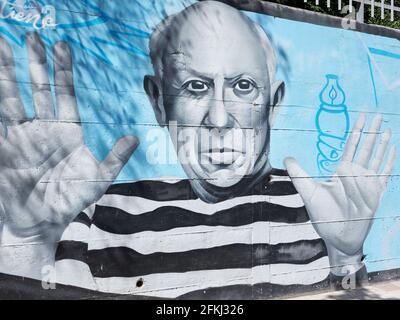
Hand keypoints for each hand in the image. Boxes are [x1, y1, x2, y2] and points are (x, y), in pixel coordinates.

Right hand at [0, 33, 138, 238]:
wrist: (43, 221)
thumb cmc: (71, 200)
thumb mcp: (99, 179)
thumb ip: (115, 158)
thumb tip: (134, 138)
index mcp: (69, 132)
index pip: (65, 94)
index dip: (64, 71)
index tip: (62, 46)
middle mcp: (46, 128)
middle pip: (40, 89)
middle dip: (36, 63)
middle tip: (32, 35)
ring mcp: (25, 136)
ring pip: (15, 97)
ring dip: (9, 72)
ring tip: (3, 45)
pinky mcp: (8, 146)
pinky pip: (1, 117)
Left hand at [284, 113, 395, 258]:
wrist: (337, 237)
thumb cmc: (323, 216)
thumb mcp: (308, 192)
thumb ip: (298, 174)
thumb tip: (287, 157)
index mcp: (341, 172)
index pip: (350, 147)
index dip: (356, 132)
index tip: (360, 117)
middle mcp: (356, 175)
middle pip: (366, 148)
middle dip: (372, 131)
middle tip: (378, 114)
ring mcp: (367, 184)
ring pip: (376, 158)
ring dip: (381, 143)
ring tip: (387, 128)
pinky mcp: (375, 195)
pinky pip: (384, 175)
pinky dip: (388, 161)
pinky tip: (392, 149)